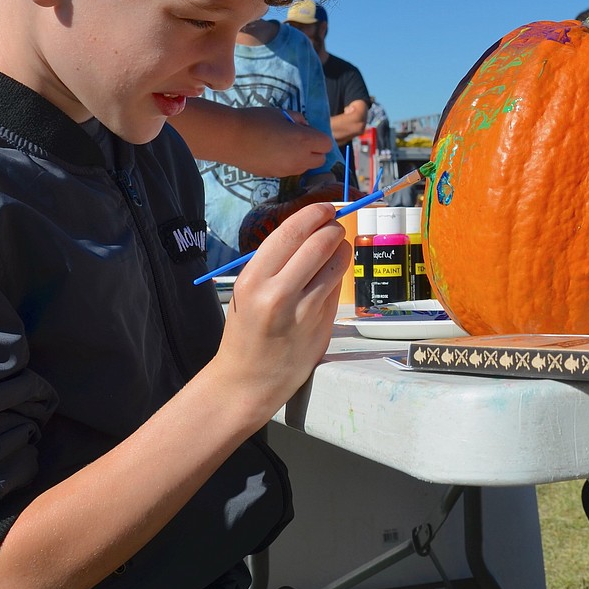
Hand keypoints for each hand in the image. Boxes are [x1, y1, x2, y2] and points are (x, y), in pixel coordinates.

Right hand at [215, 202, 348, 414]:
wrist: (248, 381)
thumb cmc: (246, 331)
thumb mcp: (246, 291)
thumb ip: (276, 262)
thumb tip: (310, 228)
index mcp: (252, 280)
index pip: (290, 232)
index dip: (313, 214)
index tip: (325, 207)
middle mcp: (278, 293)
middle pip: (320, 243)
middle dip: (333, 227)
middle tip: (335, 225)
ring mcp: (304, 311)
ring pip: (336, 263)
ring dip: (342, 248)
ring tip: (337, 247)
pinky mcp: (323, 324)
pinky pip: (337, 287)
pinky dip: (339, 274)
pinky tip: (331, 274)